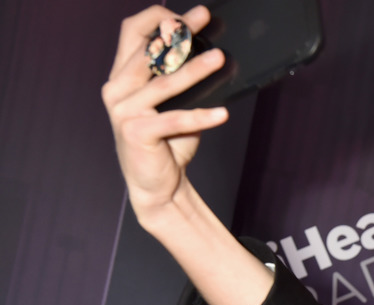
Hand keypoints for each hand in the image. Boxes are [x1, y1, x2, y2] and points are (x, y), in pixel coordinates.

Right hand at [102, 5, 227, 225]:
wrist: (158, 184)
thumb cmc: (168, 141)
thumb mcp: (175, 104)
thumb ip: (180, 79)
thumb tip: (212, 54)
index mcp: (123, 76)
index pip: (134, 32)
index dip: (161, 18)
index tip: (191, 15)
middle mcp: (117, 88)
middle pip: (148, 50)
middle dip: (179, 32)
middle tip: (206, 20)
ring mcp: (123, 110)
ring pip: (164, 82)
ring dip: (194, 69)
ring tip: (219, 59)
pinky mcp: (135, 132)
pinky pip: (175, 119)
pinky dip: (201, 116)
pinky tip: (222, 113)